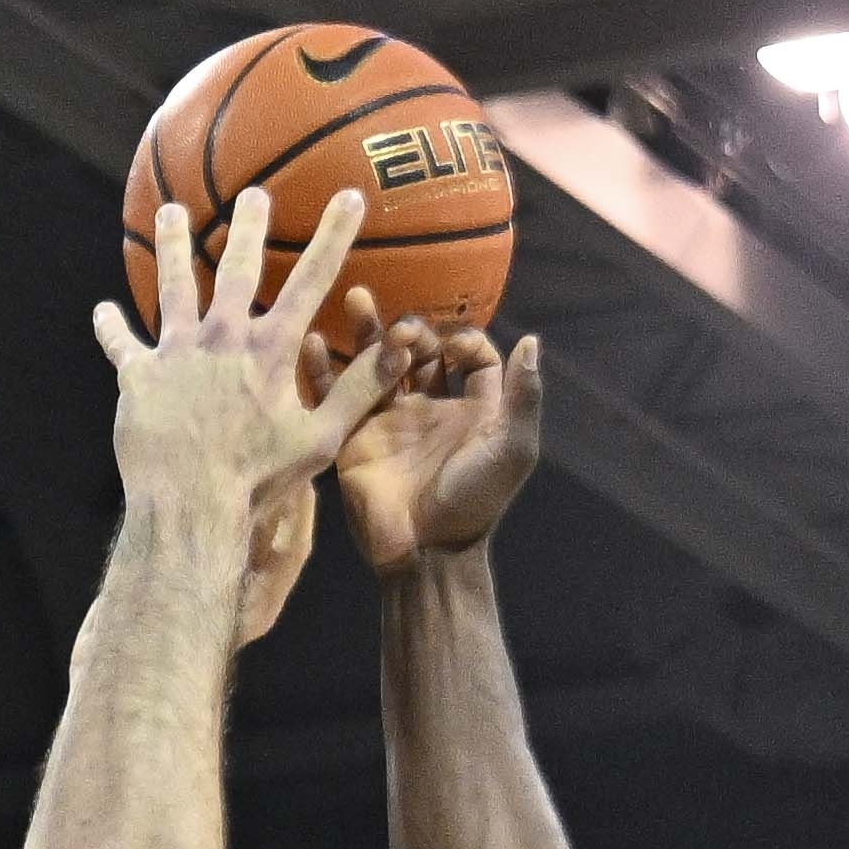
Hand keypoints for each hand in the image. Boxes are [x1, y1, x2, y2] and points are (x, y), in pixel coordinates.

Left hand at [95, 180, 405, 590]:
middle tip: (252, 195)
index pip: (310, 282)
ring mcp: (176, 353)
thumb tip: (400, 347)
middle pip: (237, 268)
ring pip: (173, 286)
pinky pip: (121, 345)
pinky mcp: (138, 377)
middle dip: (248, 227)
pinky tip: (101, 311)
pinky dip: (110, 328)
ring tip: (171, 213)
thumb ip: (358, 389)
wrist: (188, 504)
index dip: (332, 237)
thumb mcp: (320, 439)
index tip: (348, 197)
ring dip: (174, 246)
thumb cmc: (258, 479)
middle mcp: (222, 338)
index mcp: (269, 351)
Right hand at [335, 321, 543, 569]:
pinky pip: (338, 395)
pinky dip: (323, 368)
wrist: (424, 549)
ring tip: (356, 299)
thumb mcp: (512, 449)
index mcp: (471, 410)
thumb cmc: (474, 500)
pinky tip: (316, 339)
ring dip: (368, 331)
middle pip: (420, 352)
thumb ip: (523, 396)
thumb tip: (532, 340)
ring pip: (377, 364)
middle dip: (412, 330)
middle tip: (403, 332)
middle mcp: (429, 408)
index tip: (454, 348)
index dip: (466, 342)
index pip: (472, 358)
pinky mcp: (354, 436)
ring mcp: (389, 420)